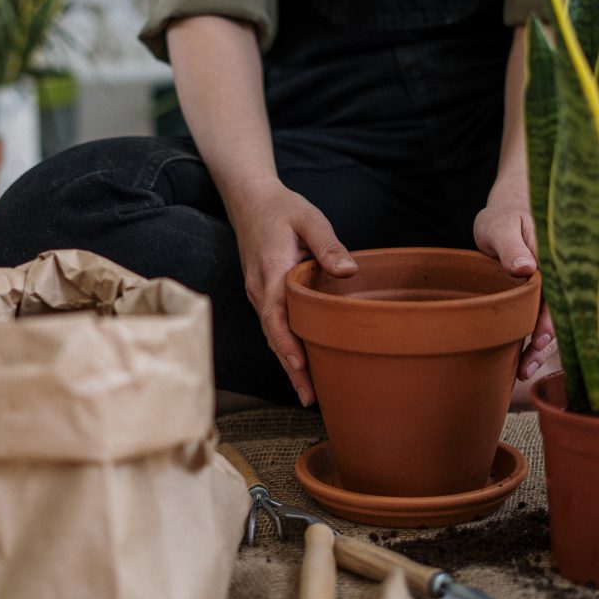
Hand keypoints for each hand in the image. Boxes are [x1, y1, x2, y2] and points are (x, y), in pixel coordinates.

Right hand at [230, 179, 357, 406]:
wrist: (249, 200)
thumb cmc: (282, 208)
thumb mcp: (309, 218)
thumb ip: (328, 244)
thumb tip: (349, 271)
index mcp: (271, 272)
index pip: (276, 316)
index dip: (287, 344)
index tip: (300, 367)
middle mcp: (259, 289)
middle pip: (273, 336)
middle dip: (290, 368)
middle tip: (311, 398)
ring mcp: (258, 293)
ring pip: (272, 334)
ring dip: (287, 362)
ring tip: (308, 392)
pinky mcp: (262, 293)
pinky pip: (272, 325)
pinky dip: (284, 346)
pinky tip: (299, 363)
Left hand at [473, 200, 556, 379]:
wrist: (502, 216)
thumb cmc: (501, 218)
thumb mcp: (501, 227)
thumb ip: (511, 246)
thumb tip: (526, 267)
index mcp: (551, 261)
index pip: (557, 296)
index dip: (550, 320)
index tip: (540, 339)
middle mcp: (553, 279)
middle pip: (555, 315)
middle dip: (544, 342)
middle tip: (528, 365)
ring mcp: (544, 290)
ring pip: (547, 322)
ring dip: (538, 348)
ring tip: (524, 371)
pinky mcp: (533, 297)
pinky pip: (536, 320)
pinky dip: (530, 340)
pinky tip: (522, 361)